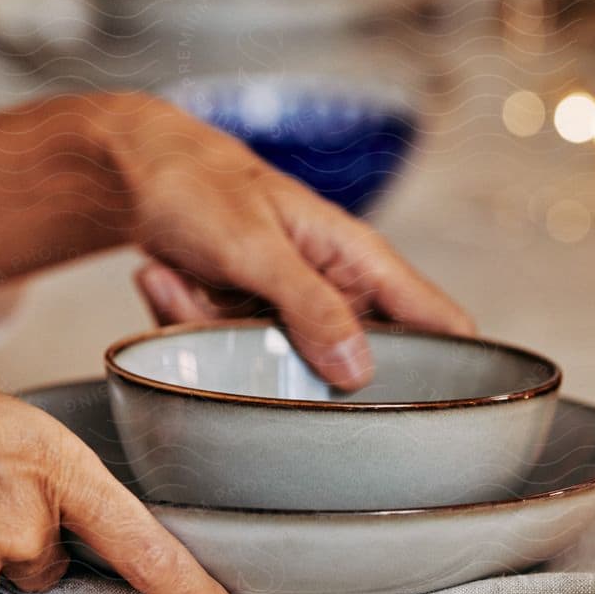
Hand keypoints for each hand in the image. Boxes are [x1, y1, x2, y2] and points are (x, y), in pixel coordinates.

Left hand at [0, 93, 472, 388]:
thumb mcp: (256, 246)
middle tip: (237, 320)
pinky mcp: (248, 329)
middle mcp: (336, 294)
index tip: (460, 423)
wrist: (131, 171)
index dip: (464, 375)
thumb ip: (309, 307)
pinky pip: (228, 360)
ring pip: (275, 371)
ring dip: (218, 335)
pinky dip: (190, 326)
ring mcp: (291, 316)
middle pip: (349, 368)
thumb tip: (361, 372)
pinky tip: (167, 278)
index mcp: (361, 262)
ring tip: (183, 277)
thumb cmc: (199, 185)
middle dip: (291, 368)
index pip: (443, 325)